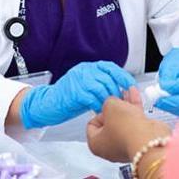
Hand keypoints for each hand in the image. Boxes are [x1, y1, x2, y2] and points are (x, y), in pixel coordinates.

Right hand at [20, 61, 135, 127]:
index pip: (111, 67)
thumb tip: (121, 91)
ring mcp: (78, 79)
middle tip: (120, 103)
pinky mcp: (74, 91)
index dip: (123, 77)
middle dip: (117, 92)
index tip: (131, 86)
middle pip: (108, 78)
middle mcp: (84, 70)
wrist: (46, 105)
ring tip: (108, 109)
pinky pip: (92, 98)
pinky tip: (97, 110)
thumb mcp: (86, 87)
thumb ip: (101, 85)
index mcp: (88, 67)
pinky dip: (97, 105)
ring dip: (108, 100)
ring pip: (101, 88)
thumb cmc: (68, 99)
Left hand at [87, 87, 170, 162]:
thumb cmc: (125, 129)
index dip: (98, 112)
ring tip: (126, 93)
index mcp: (96, 144)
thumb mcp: (110, 106)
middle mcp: (110, 148)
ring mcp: (125, 144)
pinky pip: (134, 122)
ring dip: (125, 106)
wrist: (147, 138)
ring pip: (123, 121)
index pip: (92, 125)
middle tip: (116, 97)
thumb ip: (109, 101)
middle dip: (114, 107)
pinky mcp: (139, 140)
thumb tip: (112, 102)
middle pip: (109, 123)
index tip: (104, 104)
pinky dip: (134, 109)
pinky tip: (135, 96)